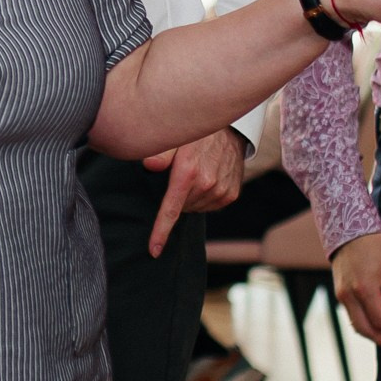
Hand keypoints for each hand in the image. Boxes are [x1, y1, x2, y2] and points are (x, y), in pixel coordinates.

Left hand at [146, 126, 244, 257]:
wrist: (229, 129)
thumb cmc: (195, 134)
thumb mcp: (174, 138)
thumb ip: (160, 153)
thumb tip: (149, 165)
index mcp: (188, 173)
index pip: (171, 210)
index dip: (161, 232)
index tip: (154, 251)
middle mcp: (206, 184)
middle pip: (181, 208)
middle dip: (176, 197)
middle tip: (180, 175)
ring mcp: (221, 191)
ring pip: (195, 208)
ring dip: (191, 197)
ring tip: (196, 173)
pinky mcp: (231, 194)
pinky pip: (210, 205)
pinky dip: (204, 198)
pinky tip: (206, 179)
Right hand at [333, 231, 380, 352]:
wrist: (348, 232)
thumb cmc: (374, 246)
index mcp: (365, 288)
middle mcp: (349, 296)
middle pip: (366, 330)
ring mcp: (342, 297)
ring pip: (358, 326)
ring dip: (376, 335)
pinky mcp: (340, 295)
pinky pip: (353, 317)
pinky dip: (367, 325)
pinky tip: (380, 325)